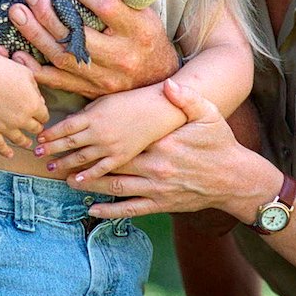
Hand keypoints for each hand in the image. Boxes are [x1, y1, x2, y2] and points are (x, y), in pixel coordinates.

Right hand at [0, 52, 49, 159]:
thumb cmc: (3, 69)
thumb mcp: (27, 74)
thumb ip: (36, 90)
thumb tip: (40, 102)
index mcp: (34, 106)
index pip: (44, 116)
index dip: (42, 115)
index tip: (40, 115)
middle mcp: (22, 120)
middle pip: (35, 129)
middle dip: (36, 128)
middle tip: (35, 128)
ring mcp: (6, 127)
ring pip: (20, 140)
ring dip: (25, 142)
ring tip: (27, 143)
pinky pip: (0, 146)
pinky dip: (6, 152)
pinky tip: (10, 154)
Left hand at [8, 0, 179, 98]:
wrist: (157, 78)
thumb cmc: (146, 35)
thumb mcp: (139, 5)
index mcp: (138, 30)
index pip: (107, 8)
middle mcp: (121, 56)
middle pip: (79, 34)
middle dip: (49, 13)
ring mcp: (104, 77)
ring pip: (64, 56)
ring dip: (36, 35)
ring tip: (18, 14)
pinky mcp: (90, 90)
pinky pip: (58, 82)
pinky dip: (36, 70)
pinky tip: (17, 55)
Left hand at [34, 83, 183, 179]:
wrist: (160, 110)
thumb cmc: (134, 101)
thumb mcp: (107, 99)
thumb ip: (89, 111)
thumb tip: (71, 119)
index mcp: (94, 115)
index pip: (66, 126)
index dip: (51, 133)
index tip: (40, 138)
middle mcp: (99, 132)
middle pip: (69, 143)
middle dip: (52, 149)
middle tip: (37, 154)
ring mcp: (110, 146)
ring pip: (82, 158)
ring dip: (64, 163)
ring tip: (51, 167)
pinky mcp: (122, 157)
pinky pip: (101, 169)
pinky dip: (87, 176)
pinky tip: (75, 180)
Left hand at [73, 78, 255, 219]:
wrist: (235, 179)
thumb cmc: (221, 144)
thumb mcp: (209, 115)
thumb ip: (187, 100)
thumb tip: (169, 84)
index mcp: (163, 145)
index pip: (124, 140)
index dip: (98, 137)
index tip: (77, 132)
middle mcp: (156, 169)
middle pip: (113, 164)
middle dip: (86, 162)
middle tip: (61, 160)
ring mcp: (157, 190)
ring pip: (117, 188)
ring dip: (91, 185)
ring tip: (68, 180)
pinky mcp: (161, 205)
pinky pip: (132, 209)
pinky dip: (111, 211)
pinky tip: (93, 209)